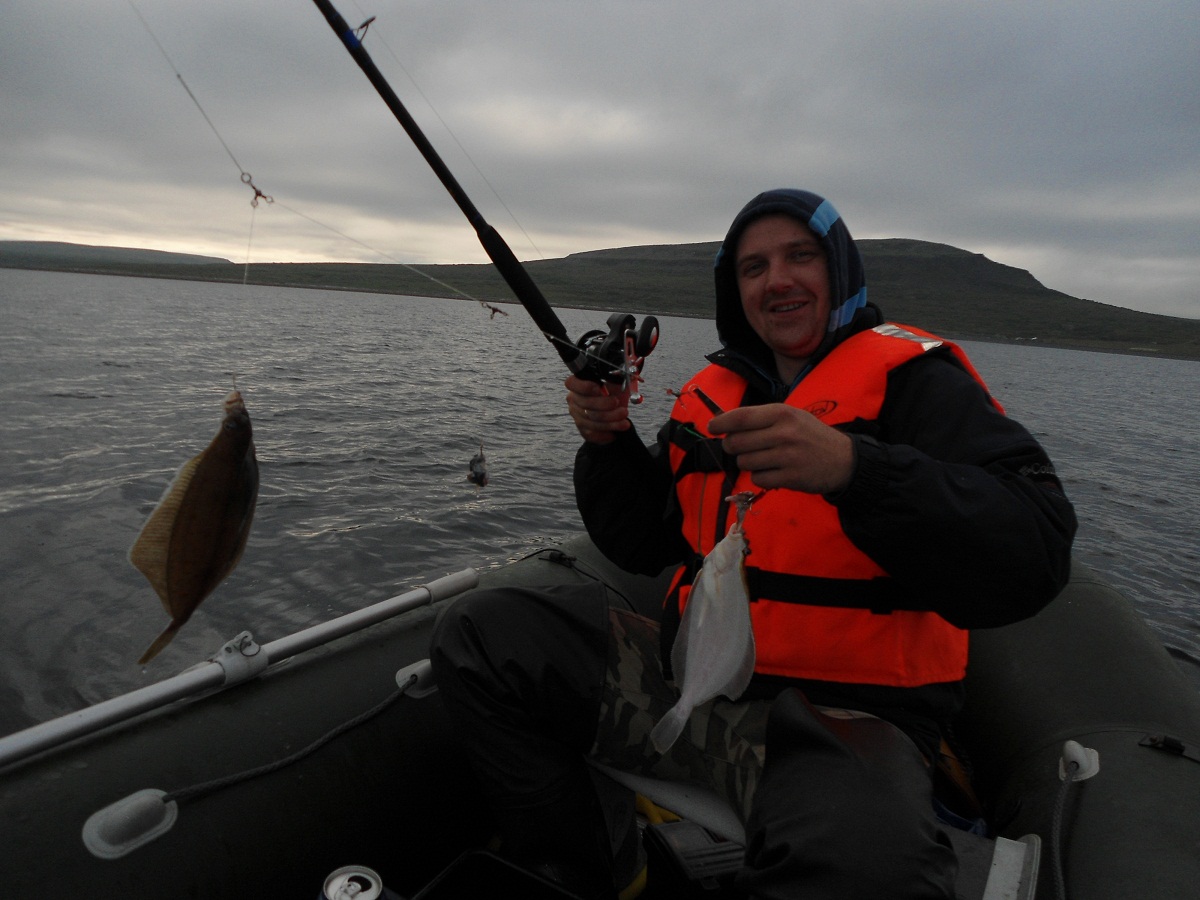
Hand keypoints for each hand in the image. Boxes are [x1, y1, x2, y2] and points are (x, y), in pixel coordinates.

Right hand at [565, 375, 630, 443]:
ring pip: (591, 420)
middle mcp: (574, 399)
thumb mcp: (616, 382)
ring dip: (610, 422)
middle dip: (605, 406)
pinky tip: (616, 431)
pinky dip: (606, 433)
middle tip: (621, 407)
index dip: (585, 387)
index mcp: (578, 384)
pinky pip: (592, 433)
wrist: (617, 409)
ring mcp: (577, 415)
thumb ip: (615, 379)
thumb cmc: (614, 393)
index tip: (600, 388)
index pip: (572, 383)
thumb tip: (619, 377)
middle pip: (586, 404)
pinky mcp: (582, 429)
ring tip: (624, 420)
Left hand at [709, 404, 853, 493]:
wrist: (844, 460)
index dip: (721, 423)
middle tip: (741, 447)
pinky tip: (774, 471)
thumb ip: (761, 419)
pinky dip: (761, 477)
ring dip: (748, 462)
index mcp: (782, 413)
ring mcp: (787, 456)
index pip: (740, 417)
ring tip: (764, 459)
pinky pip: (758, 478)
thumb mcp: (791, 417)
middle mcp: (783, 433)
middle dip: (732, 446)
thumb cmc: (811, 435)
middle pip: (737, 442)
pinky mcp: (790, 478)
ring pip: (744, 462)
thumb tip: (724, 423)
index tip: (712, 427)